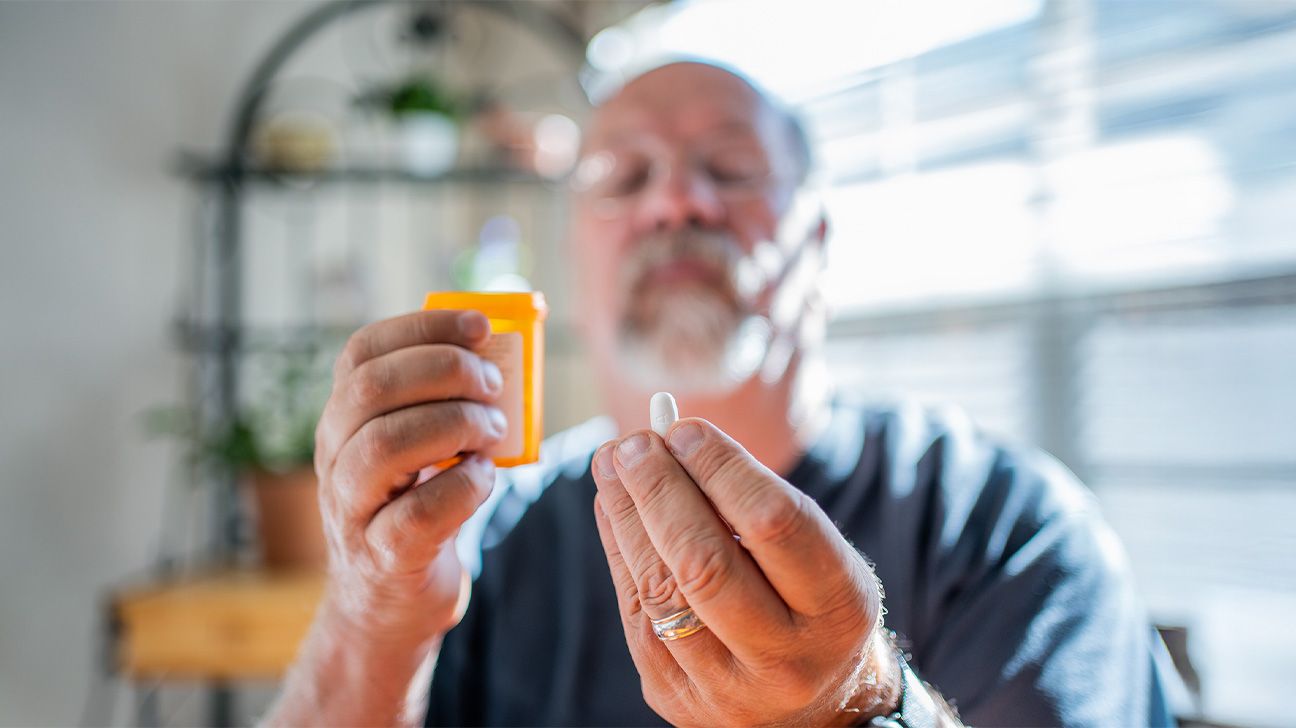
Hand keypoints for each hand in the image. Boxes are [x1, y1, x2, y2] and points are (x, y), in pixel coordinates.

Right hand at [313, 309, 506, 643]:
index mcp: (344, 419)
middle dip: (444, 372)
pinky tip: (485, 477)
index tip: (480, 324)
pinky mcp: (382, 558)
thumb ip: (447, 402)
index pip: (361, 352)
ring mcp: (350, 510)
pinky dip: (465, 486)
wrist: (391, 604)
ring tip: (494, 430)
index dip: (422, 327)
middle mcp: (334, 458)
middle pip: (370, 390)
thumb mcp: (424, 448)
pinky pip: (419, 512)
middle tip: (494, 384)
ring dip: (456, 425)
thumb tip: (504, 350)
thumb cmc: (419, 508)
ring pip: (385, 446)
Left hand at [591, 419, 898, 725]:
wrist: (814, 707)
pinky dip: (622, 552)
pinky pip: (638, 616)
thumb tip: (669, 440)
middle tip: (635, 444)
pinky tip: (614, 509)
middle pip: (705, 564)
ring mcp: (729, 690)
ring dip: (628, 516)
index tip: (683, 430)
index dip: (721, 470)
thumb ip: (751, 503)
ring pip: (661, 591)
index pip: (773, 524)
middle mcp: (788, 659)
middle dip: (661, 492)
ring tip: (613, 464)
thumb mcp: (814, 554)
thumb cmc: (809, 602)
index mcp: (839, 609)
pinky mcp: (678, 701)